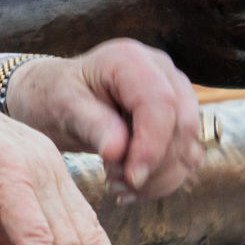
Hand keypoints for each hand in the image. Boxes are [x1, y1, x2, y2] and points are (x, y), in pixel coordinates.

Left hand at [4, 40, 201, 200]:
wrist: (57, 99)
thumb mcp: (63, 107)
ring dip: (158, 177)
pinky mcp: (178, 118)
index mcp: (129, 59)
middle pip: (182, 124)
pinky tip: (129, 185)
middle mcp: (160, 70)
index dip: (152, 145)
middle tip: (114, 181)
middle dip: (154, 165)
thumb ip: (91, 124)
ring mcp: (174, 93)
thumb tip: (118, 150)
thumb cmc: (56, 97)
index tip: (130, 177)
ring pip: (188, 144)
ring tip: (115, 182)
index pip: (160, 102)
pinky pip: (187, 156)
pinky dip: (163, 179)